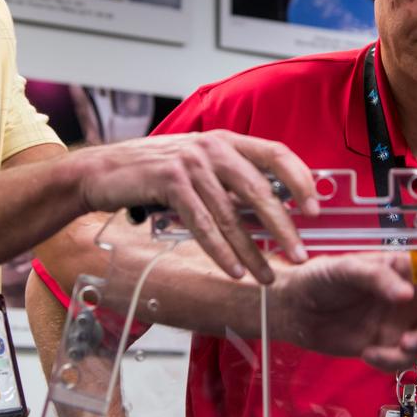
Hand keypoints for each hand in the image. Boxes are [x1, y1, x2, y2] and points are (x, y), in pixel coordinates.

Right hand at [73, 130, 318, 283]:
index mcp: (225, 140)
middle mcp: (212, 147)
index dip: (300, 180)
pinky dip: (220, 252)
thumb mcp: (197, 165)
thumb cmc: (152, 171)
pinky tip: (233, 271)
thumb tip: (269, 207)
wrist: (101, 170)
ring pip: (231, 214)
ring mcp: (190, 163)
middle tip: (300, 255)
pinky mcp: (169, 182)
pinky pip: (202, 224)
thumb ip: (229, 178)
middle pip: (260, 189)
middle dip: (283, 227)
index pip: (276, 153)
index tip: (315, 210)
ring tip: (266, 276)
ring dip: (251, 251)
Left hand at [270, 250, 416, 369]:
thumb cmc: (317, 278)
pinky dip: (392, 361)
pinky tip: (368, 353)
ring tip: (397, 346)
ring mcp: (400, 322)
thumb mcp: (343, 269)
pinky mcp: (388, 345)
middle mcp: (408, 295)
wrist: (294, 310)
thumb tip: (407, 294)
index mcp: (402, 268)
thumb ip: (375, 277)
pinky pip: (406, 359)